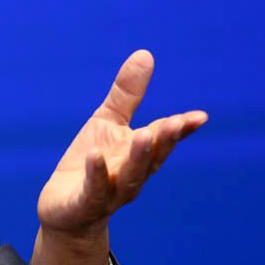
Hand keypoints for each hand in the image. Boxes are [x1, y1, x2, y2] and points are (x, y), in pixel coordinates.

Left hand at [37, 50, 206, 236]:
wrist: (64, 211)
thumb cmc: (91, 163)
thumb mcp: (107, 123)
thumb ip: (126, 94)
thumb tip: (145, 54)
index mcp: (140, 155)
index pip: (163, 139)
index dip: (181, 129)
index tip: (199, 117)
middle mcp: (131, 176)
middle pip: (152, 159)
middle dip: (164, 141)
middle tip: (176, 123)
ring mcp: (110, 192)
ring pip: (129, 177)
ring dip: (138, 158)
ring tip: (144, 134)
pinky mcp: (84, 204)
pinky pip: (93, 190)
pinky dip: (96, 174)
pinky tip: (95, 155)